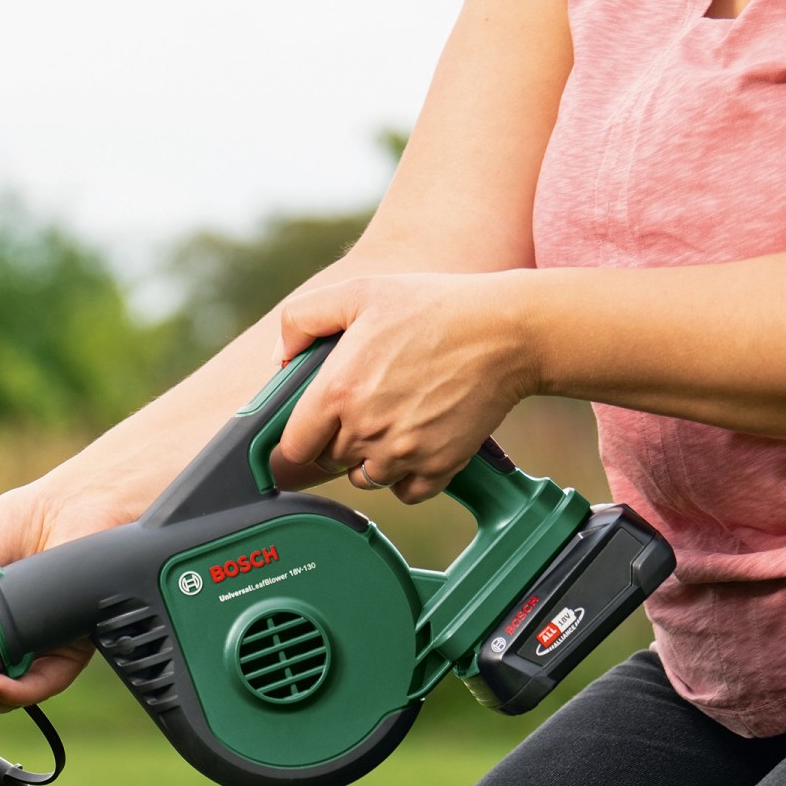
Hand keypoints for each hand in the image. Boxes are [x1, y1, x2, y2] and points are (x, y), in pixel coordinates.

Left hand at [274, 271, 539, 502]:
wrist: (505, 331)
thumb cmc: (433, 306)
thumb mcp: (359, 292)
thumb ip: (303, 319)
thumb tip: (279, 358)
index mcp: (337, 392)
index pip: (294, 445)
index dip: (303, 434)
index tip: (317, 422)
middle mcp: (365, 430)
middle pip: (331, 460)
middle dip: (340, 440)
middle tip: (368, 404)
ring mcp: (403, 453)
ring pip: (367, 478)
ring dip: (372, 459)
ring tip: (396, 419)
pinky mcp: (438, 467)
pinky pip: (406, 492)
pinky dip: (408, 476)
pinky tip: (419, 441)